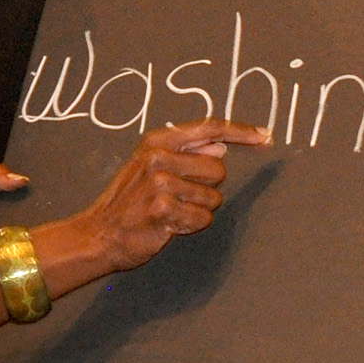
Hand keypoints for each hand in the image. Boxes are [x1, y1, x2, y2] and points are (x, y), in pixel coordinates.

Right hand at [32, 116, 271, 287]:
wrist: (98, 234)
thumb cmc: (128, 201)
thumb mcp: (147, 165)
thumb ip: (184, 153)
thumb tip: (220, 148)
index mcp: (158, 141)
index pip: (210, 128)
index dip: (242, 132)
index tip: (265, 136)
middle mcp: (159, 158)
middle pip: (219, 170)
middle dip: (208, 188)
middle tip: (181, 197)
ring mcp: (160, 184)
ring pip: (213, 198)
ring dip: (199, 210)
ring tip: (171, 212)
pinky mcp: (163, 211)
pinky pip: (203, 220)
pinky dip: (192, 226)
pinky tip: (170, 225)